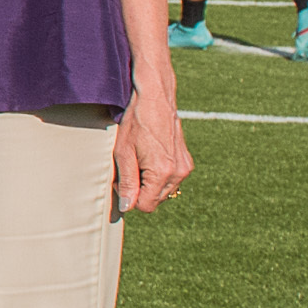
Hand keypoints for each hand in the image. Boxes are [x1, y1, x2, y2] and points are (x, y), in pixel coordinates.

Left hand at [113, 84, 192, 215]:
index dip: (129, 198)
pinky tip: (150, 158)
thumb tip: (127, 207)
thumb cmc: (136, 123)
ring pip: (164, 191)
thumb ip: (127, 182)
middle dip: (140, 191)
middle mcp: (178, 173)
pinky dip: (159, 176)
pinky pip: (171, 180)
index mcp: (163, 173)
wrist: (156, 100)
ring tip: (139, 161)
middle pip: (156, 200)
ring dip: (149, 184)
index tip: (121, 181)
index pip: (146, 205)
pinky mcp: (186, 161)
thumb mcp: (124, 153)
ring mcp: (185, 167)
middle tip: (128, 168)